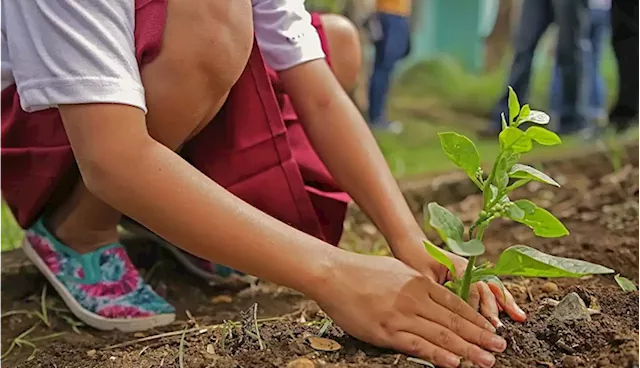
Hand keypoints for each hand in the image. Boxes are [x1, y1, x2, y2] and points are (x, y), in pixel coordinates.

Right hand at [313, 252, 506, 367]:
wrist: (333, 274)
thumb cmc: (362, 272)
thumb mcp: (397, 271)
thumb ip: (418, 285)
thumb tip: (434, 296)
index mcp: (419, 283)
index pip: (456, 305)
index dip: (477, 319)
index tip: (492, 330)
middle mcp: (415, 299)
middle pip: (455, 321)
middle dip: (480, 336)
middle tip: (500, 347)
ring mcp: (401, 315)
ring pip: (442, 335)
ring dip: (468, 349)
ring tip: (487, 360)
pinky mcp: (386, 331)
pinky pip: (417, 345)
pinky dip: (438, 355)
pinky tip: (454, 362)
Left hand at [401, 245, 526, 326]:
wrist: (412, 245)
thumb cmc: (414, 259)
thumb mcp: (422, 277)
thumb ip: (437, 291)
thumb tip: (449, 312)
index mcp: (458, 265)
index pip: (471, 288)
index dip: (475, 306)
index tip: (477, 323)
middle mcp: (469, 268)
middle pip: (486, 288)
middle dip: (493, 309)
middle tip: (497, 327)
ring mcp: (472, 272)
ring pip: (492, 288)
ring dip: (505, 304)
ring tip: (519, 317)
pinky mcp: (471, 278)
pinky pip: (489, 289)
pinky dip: (501, 300)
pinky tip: (513, 311)